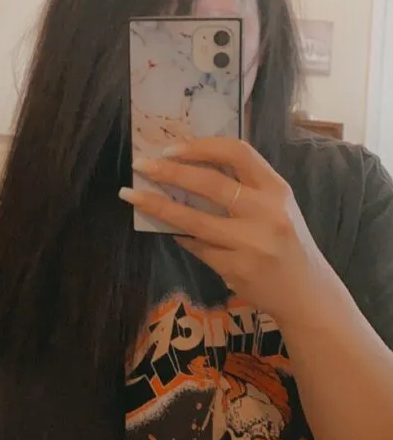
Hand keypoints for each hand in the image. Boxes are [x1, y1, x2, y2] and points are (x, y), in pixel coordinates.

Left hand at [119, 137, 332, 321]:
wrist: (307, 293)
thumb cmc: (286, 241)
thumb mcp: (276, 206)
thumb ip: (244, 186)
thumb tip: (187, 167)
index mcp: (276, 189)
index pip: (237, 152)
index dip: (201, 146)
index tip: (170, 148)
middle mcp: (266, 213)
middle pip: (210, 183)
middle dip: (169, 172)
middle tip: (141, 166)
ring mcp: (251, 243)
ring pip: (193, 219)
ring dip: (158, 206)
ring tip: (132, 195)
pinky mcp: (237, 269)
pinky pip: (198, 247)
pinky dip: (181, 236)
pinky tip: (171, 230)